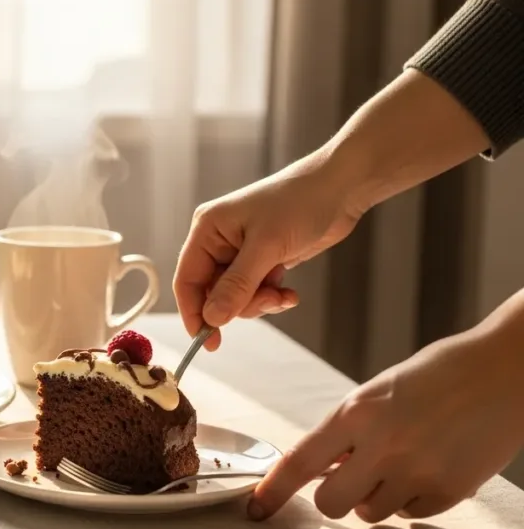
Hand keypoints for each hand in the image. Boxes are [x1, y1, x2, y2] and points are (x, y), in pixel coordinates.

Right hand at [174, 152, 367, 349]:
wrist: (340, 188)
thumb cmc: (299, 203)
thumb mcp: (266, 248)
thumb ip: (237, 286)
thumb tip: (212, 319)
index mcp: (207, 230)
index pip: (187, 279)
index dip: (193, 312)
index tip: (207, 340)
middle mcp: (219, 241)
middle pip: (212, 292)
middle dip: (238, 305)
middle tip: (267, 302)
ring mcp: (241, 252)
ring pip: (236, 296)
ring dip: (259, 302)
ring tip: (282, 295)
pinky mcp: (262, 260)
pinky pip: (255, 291)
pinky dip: (271, 297)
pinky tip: (289, 293)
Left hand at [248, 326, 523, 522]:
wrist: (505, 370)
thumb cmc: (441, 373)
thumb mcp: (379, 393)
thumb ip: (349, 430)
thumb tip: (326, 468)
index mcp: (356, 413)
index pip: (299, 462)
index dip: (273, 490)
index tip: (257, 508)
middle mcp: (382, 446)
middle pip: (330, 503)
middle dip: (336, 496)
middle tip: (353, 477)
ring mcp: (417, 472)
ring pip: (372, 513)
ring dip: (377, 496)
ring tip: (404, 460)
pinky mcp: (449, 491)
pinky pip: (412, 515)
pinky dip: (414, 500)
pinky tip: (432, 466)